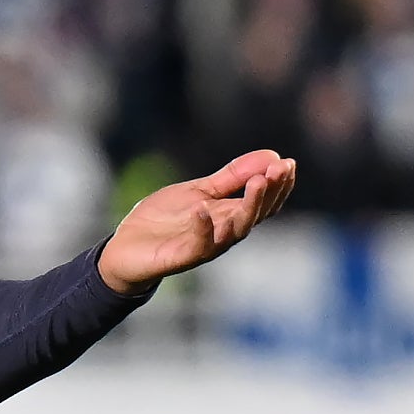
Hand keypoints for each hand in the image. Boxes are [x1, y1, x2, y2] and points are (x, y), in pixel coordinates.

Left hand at [98, 149, 297, 292]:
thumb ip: (231, 177)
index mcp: (230, 217)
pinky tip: (203, 208)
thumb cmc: (165, 220)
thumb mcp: (200, 190)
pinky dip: (202, 227)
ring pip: (235, 232)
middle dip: (269, 193)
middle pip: (255, 216)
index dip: (279, 186)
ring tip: (257, 183)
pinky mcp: (181, 257)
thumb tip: (272, 155)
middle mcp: (223, 233)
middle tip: (277, 171)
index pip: (264, 204)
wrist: (125, 247)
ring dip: (248, 208)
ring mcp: (204, 247)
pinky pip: (198, 245)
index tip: (288, 164)